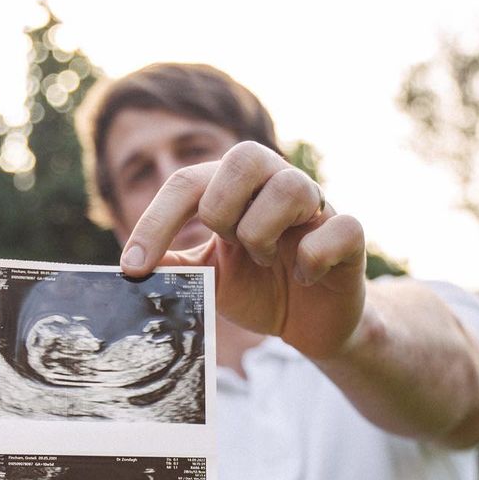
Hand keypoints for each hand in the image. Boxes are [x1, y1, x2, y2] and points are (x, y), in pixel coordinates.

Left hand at [120, 141, 366, 359]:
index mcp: (235, 189)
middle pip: (245, 155)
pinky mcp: (349, 236)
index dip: (155, 223)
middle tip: (225, 243)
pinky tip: (304, 276)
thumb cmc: (259, 289)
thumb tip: (129, 267)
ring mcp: (316, 207)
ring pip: (292, 187)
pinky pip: (338, 228)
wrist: (310, 324)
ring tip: (265, 261)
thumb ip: (174, 267)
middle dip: (222, 207)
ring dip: (265, 232)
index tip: (133, 269)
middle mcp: (275, 185)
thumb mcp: (209, 278)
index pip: (188, 183)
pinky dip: (313, 258)